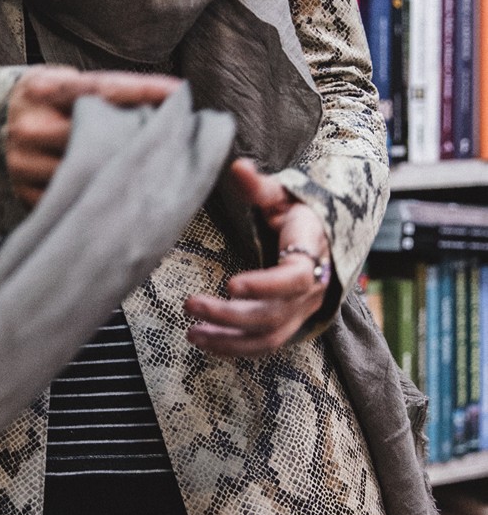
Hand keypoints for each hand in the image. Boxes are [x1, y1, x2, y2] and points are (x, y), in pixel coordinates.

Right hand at [6, 67, 179, 207]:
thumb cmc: (47, 102)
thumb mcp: (65, 81)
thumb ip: (107, 89)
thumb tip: (173, 96)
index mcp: (41, 88)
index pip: (101, 88)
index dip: (143, 89)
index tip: (179, 93)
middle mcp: (29, 124)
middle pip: (97, 134)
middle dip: (132, 137)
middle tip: (168, 141)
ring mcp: (24, 161)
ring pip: (88, 170)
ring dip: (118, 169)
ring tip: (145, 167)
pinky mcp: (24, 191)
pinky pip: (73, 194)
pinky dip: (96, 191)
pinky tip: (115, 189)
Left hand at [184, 158, 331, 357]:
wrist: (324, 237)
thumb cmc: (298, 213)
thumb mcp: (282, 195)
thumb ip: (259, 186)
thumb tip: (237, 166)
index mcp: (311, 253)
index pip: (294, 278)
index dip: (264, 285)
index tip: (230, 284)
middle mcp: (311, 288)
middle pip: (274, 313)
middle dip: (230, 315)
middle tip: (191, 304)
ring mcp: (302, 310)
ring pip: (269, 336)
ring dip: (229, 340)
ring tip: (192, 333)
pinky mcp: (290, 323)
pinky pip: (265, 343)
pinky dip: (236, 347)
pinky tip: (206, 341)